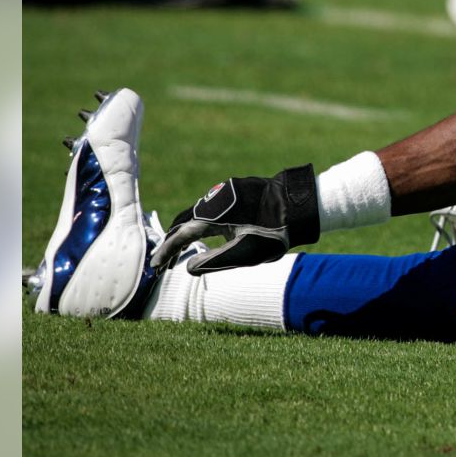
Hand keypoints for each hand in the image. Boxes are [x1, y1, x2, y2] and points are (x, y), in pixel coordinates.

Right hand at [150, 164, 318, 274]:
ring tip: (181, 250)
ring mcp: (225, 191)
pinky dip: (201, 221)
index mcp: (213, 215)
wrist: (300, 205)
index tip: (155, 266)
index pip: (181, 235)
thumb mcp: (244, 253)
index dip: (166, 252)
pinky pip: (211, 206)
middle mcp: (215, 198)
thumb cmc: (275, 233)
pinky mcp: (236, 188)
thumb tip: (188, 268)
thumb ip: (214, 262)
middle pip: (184, 221)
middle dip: (173, 242)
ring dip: (187, 230)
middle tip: (166, 262)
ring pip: (197, 211)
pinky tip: (204, 232)